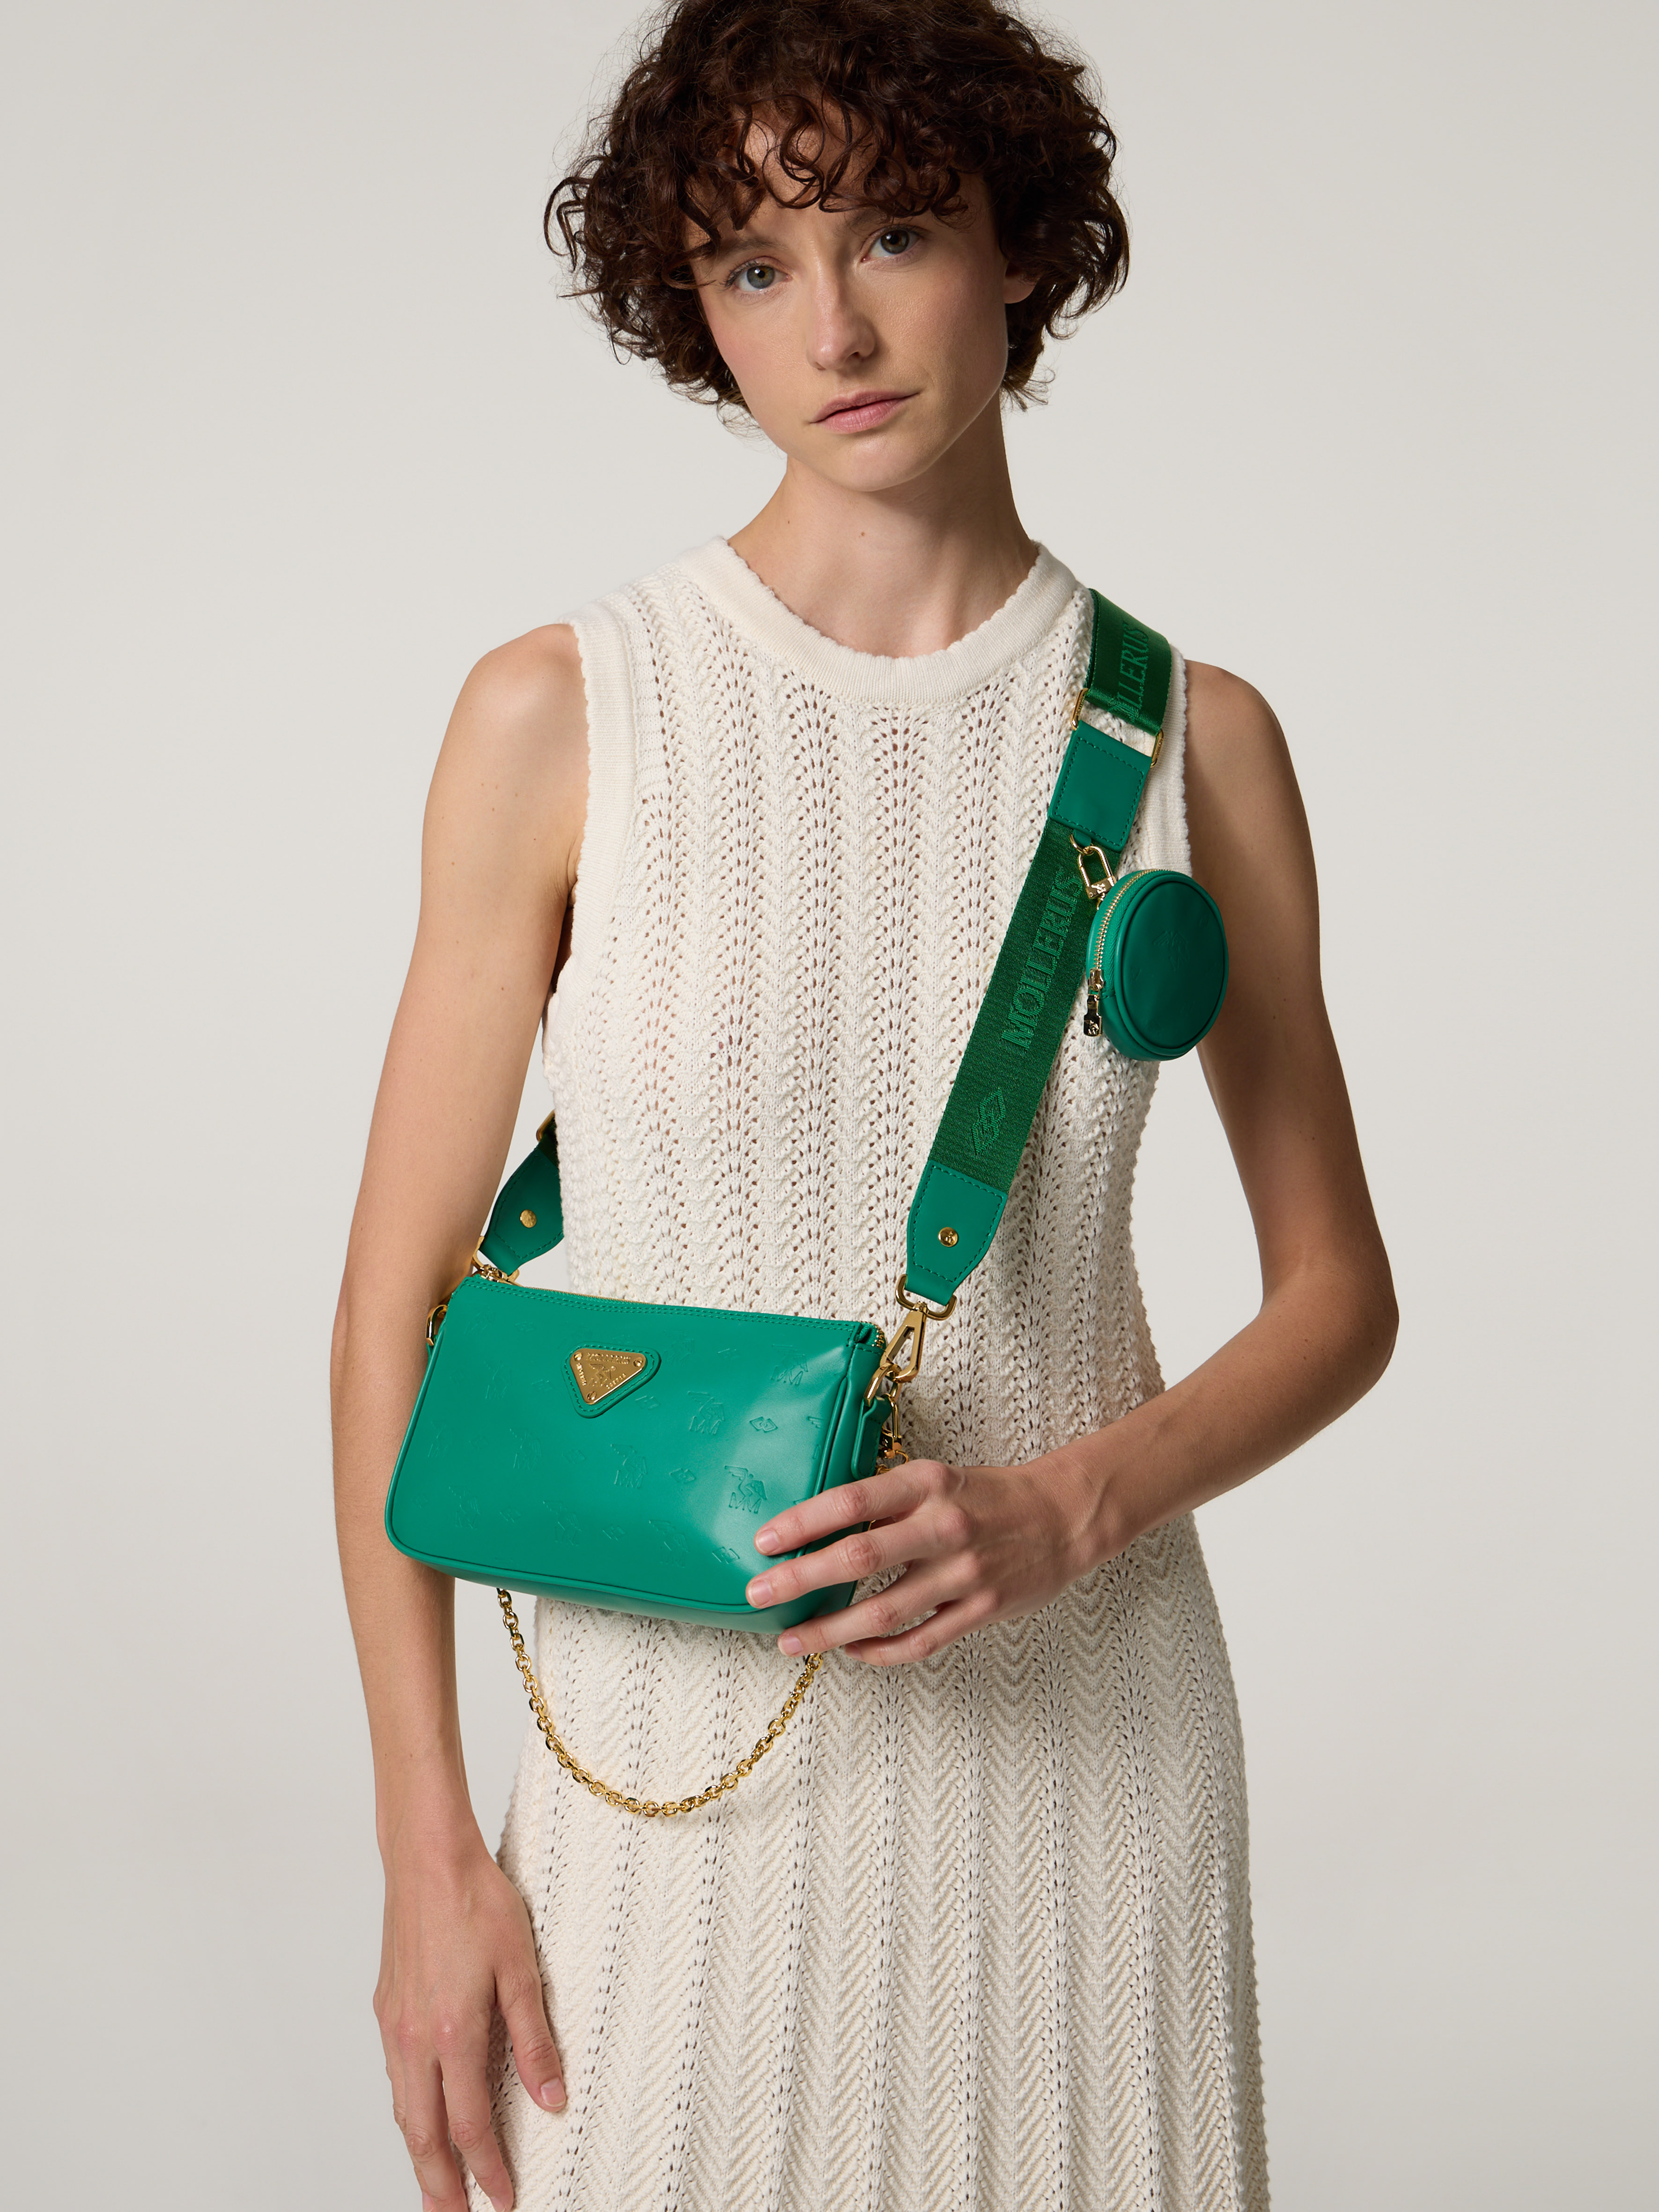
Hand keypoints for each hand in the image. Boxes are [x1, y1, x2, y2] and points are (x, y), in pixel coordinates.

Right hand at [375, 1825, 566, 2210]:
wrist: (428, 1857)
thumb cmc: (477, 1901)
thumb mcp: (522, 1967)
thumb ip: (535, 2037)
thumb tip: (552, 2097)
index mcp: (452, 2033)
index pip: (468, 2126)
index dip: (488, 2169)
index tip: (505, 2198)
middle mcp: (414, 2037)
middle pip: (423, 2134)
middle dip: (439, 2185)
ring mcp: (395, 2024)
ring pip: (403, 2109)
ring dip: (419, 2154)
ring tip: (435, 2186)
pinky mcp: (387, 2007)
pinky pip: (395, 2077)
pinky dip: (408, 2111)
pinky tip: (419, 2116)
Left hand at [744, 1447, 1114, 1663]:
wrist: (1063, 1516)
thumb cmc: (988, 1497)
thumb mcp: (936, 1479)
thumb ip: (887, 1501)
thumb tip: (819, 1526)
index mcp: (927, 1484)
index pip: (852, 1501)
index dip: (804, 1522)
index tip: (765, 1540)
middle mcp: (943, 1526)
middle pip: (858, 1557)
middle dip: (800, 1579)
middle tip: (758, 1594)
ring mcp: (964, 1573)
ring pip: (883, 1611)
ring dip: (830, 1630)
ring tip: (792, 1640)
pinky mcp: (981, 1610)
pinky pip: (920, 1641)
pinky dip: (880, 1651)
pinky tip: (851, 1652)